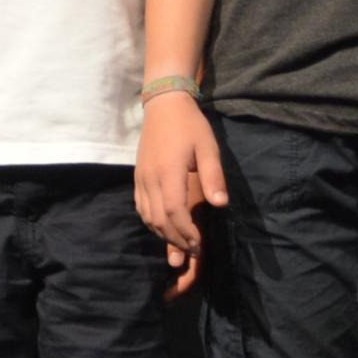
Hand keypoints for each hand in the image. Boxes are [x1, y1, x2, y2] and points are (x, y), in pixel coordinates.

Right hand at [135, 94, 226, 299]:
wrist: (163, 106)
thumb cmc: (190, 126)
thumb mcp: (208, 147)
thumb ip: (213, 176)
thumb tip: (220, 204)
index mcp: (169, 172)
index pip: (174, 212)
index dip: (186, 232)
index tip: (200, 244)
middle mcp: (150, 179)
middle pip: (159, 220)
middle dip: (176, 240)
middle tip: (194, 251)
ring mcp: (141, 179)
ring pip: (147, 217)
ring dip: (164, 234)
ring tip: (182, 243)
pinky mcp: (137, 178)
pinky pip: (141, 208)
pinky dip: (152, 223)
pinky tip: (165, 228)